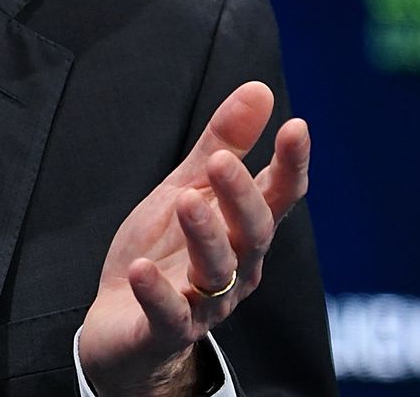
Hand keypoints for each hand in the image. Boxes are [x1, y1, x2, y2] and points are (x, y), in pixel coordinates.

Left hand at [78, 81, 310, 396]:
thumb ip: (222, 143)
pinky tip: (140, 270)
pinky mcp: (167, 329)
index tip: (296, 127)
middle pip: (252, 232)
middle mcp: (236, 268)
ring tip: (185, 202)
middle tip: (221, 161)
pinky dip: (157, 293)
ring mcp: (205, 302)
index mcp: (242, 230)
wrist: (122, 325)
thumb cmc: (162, 252)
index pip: (277, 196)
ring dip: (204, 236)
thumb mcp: (186, 188)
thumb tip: (260, 89)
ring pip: (217, 271)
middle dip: (241, 196)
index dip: (290, 165)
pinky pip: (169, 315)